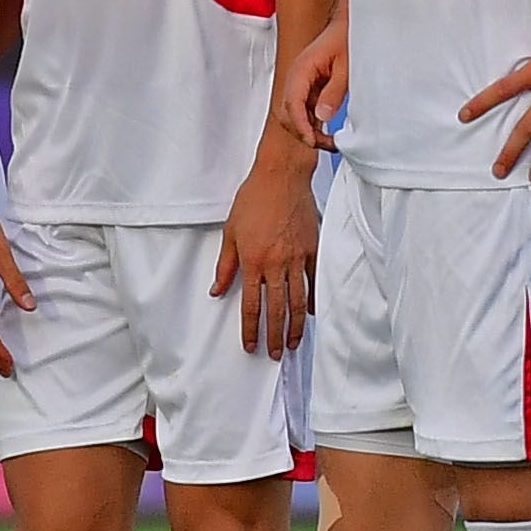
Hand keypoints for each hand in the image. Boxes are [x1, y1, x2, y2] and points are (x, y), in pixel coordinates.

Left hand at [213, 152, 319, 358]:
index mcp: (253, 261)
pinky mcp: (313, 249)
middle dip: (275, 336)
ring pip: (297, 301)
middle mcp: (276, 263)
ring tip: (293, 343)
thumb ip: (225, 265)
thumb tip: (217, 290)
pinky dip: (312, 300)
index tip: (251, 345)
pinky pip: (314, 281)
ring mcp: (297, 257)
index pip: (251, 305)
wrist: (282, 176)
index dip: (251, 329)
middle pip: (277, 309)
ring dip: (294, 326)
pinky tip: (310, 314)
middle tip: (274, 354)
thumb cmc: (255, 199)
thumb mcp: (230, 232)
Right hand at [278, 18, 347, 153]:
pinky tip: (327, 133)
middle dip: (303, 133)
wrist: (349, 26)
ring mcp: (300, 84)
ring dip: (307, 131)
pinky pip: (303, 111)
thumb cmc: (347, 39)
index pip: (292, 103)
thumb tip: (321, 116)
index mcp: (302, 69)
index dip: (300, 125)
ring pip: (294, 115)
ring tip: (330, 142)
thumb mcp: (347, 67)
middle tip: (327, 145)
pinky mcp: (308, 88)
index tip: (313, 141)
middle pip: (288, 113)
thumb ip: (334, 91)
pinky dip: (312, 124)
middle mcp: (296, 77)